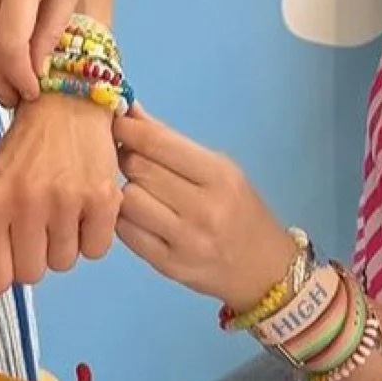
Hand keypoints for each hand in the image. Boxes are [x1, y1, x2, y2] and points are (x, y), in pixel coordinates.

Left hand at [0, 93, 124, 317]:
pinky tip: (83, 205)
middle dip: (33, 254)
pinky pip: (96, 250)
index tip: (9, 244)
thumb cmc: (23, 154)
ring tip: (60, 206)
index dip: (3, 268)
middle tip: (36, 218)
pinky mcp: (104, 198)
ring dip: (62, 243)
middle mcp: (28, 200)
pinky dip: (90, 235)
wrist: (65, 103)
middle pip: (31, 275)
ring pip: (64, 264)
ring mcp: (68, 199)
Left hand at [114, 107, 295, 311]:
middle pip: (138, 169)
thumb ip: (171, 142)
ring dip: (126, 190)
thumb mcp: (219, 168)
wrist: (264, 268)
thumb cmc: (240, 209)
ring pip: (128, 200)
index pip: (157, 142)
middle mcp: (203, 209)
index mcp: (219, 176)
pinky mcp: (168, 265)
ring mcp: (185, 241)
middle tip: (126, 156)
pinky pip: (126, 231)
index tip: (117, 121)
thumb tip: (130, 112)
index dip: (129, 127)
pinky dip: (125, 218)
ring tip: (140, 190)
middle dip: (125, 157)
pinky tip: (139, 216)